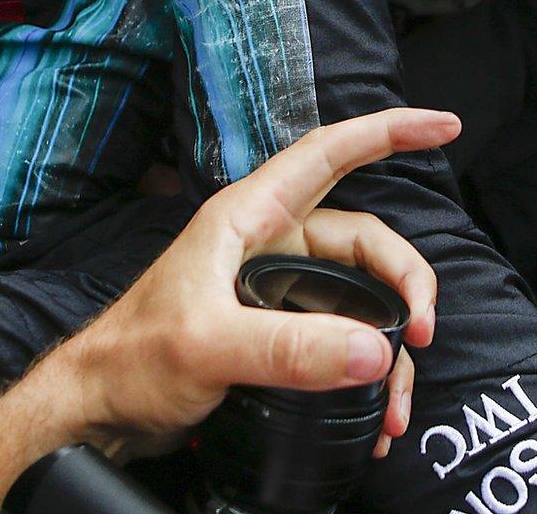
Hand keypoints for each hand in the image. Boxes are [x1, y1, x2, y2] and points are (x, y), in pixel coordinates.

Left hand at [0, 108, 459, 513]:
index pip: (328, 154)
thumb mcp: (207, 347)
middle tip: (420, 333)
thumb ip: (288, 348)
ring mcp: (272, 288)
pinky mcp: (273, 331)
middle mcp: (267, 244)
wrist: (94, 413)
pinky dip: (363, 369)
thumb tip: (372, 350)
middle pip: (364, 240)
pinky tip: (373, 406)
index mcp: (247, 218)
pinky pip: (339, 335)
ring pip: (358, 293)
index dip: (388, 131)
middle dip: (405, 282)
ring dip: (387, 341)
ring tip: (395, 396)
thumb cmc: (129, 362)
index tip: (442, 124)